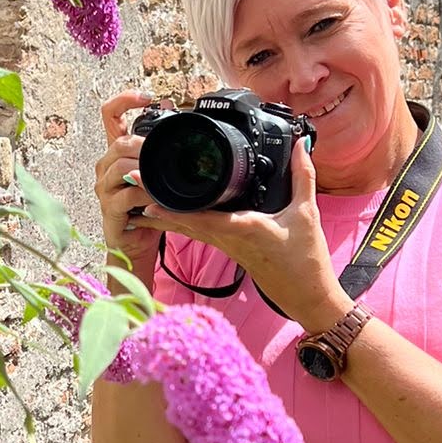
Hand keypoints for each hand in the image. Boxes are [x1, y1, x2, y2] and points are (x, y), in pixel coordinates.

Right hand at [95, 90, 161, 281]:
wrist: (137, 243)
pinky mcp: (109, 209)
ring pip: (120, 166)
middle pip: (119, 142)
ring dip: (145, 169)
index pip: (109, 115)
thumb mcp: (155, 174)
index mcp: (116, 152)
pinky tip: (157, 197)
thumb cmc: (148, 207)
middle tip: (163, 150)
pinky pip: (126, 196)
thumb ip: (160, 151)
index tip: (148, 97)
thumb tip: (180, 120)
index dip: (124, 100)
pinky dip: (145, 194)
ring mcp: (104, 188)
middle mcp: (105, 167)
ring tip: (162, 176)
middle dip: (143, 144)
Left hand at [133, 137, 350, 329]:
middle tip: (133, 186)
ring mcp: (225, 246)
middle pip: (183, 222)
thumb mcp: (307, 213)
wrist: (307, 297)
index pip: (200, 218)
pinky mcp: (228, 249)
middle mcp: (227, 239)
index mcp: (242, 228)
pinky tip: (165, 214)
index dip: (172, 210)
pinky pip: (198, 233)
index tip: (148, 199)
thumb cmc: (305, 261)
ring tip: (138, 198)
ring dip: (163, 215)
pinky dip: (180, 222)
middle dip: (157, 207)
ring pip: (187, 229)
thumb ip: (303, 176)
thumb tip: (300, 145)